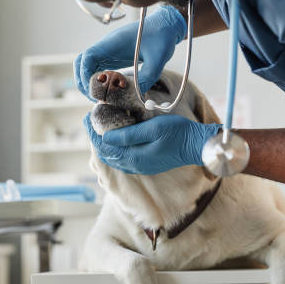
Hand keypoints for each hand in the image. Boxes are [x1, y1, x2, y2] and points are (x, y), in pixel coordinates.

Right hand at [75, 6, 186, 100]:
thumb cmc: (162, 37)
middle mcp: (107, 46)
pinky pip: (99, 67)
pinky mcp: (115, 55)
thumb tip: (136, 96)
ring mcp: (109, 50)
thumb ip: (147, 77)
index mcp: (113, 43)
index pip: (87, 57)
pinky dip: (99, 80)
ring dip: (89, 81)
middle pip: (82, 62)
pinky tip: (108, 91)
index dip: (85, 75)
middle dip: (83, 81)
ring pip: (88, 65)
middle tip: (95, 98)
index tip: (95, 91)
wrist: (167, 26)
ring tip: (101, 97)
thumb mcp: (158, 59)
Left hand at [84, 113, 220, 174]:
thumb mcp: (152, 129)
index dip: (93, 132)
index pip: (105, 147)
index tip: (87, 117)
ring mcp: (141, 166)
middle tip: (90, 120)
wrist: (197, 145)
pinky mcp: (148, 164)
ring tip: (100, 128)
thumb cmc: (178, 133)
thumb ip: (128, 135)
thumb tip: (105, 136)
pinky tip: (117, 139)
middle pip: (107, 153)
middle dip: (96, 138)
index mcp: (134, 157)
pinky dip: (116, 149)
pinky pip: (125, 159)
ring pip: (115, 158)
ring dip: (106, 144)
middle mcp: (135, 165)